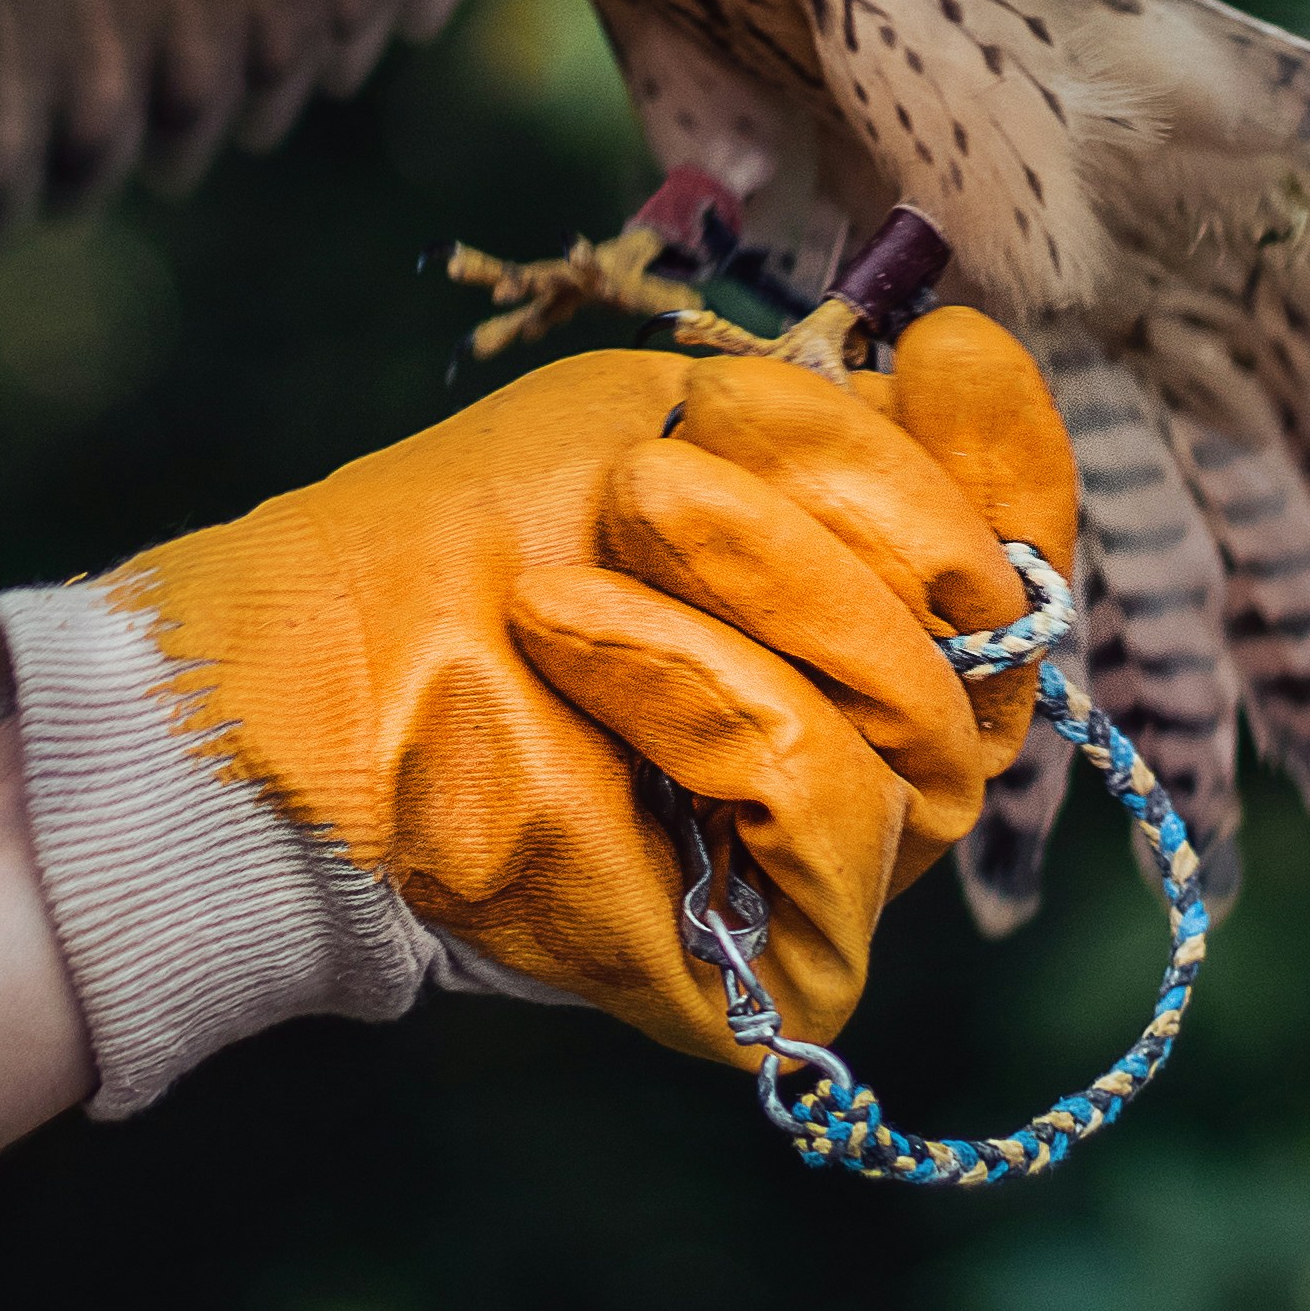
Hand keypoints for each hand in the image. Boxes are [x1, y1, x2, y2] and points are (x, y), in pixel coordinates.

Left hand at [0, 308, 1076, 1088]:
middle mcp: (876, 746)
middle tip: (670, 466)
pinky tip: (577, 641)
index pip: (1022, 546)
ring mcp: (833, 861)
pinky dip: (711, 696)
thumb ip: (827, 420)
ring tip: (614, 531)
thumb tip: (961, 359)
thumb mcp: (650, 429)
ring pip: (932, 717)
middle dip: (852, 506)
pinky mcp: (781, 963)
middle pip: (999, 624)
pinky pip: (838, 809)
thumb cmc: (444, 556)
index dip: (1010, 449)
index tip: (938, 347)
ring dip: (767, 588)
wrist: (287, 696)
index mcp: (861, 619)